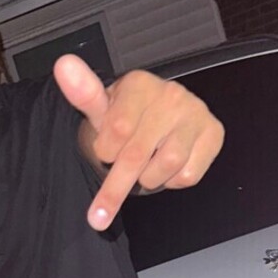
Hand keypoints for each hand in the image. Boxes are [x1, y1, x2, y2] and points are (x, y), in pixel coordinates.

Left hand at [53, 54, 223, 229]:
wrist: (154, 123)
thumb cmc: (125, 120)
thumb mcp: (101, 112)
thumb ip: (83, 93)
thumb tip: (64, 66)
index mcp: (139, 84)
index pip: (118, 130)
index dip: (106, 151)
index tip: (104, 151)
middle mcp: (171, 94)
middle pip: (137, 154)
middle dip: (117, 186)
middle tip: (101, 212)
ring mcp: (195, 113)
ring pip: (166, 166)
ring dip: (148, 178)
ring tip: (144, 167)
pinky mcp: (213, 133)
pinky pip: (188, 175)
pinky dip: (172, 181)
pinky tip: (166, 167)